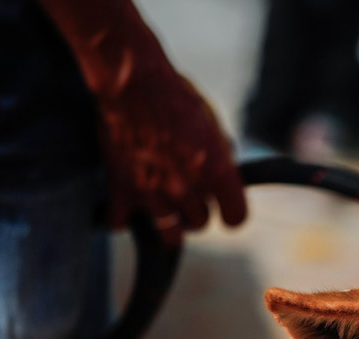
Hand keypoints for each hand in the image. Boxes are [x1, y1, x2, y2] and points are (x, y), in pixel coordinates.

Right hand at [97, 63, 246, 241]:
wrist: (131, 83)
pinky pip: (123, 225)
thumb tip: (228, 173)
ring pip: (170, 236)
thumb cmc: (176, 97)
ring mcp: (153, 195)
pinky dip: (124, 218)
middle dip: (196, 212)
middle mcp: (188, 190)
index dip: (232, 214)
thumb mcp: (213, 124)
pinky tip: (127, 204)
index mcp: (217, 172)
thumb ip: (222, 156)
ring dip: (168, 224)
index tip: (226, 209)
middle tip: (186, 193)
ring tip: (163, 205)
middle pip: (200, 224)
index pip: (236, 218)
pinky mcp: (121, 192)